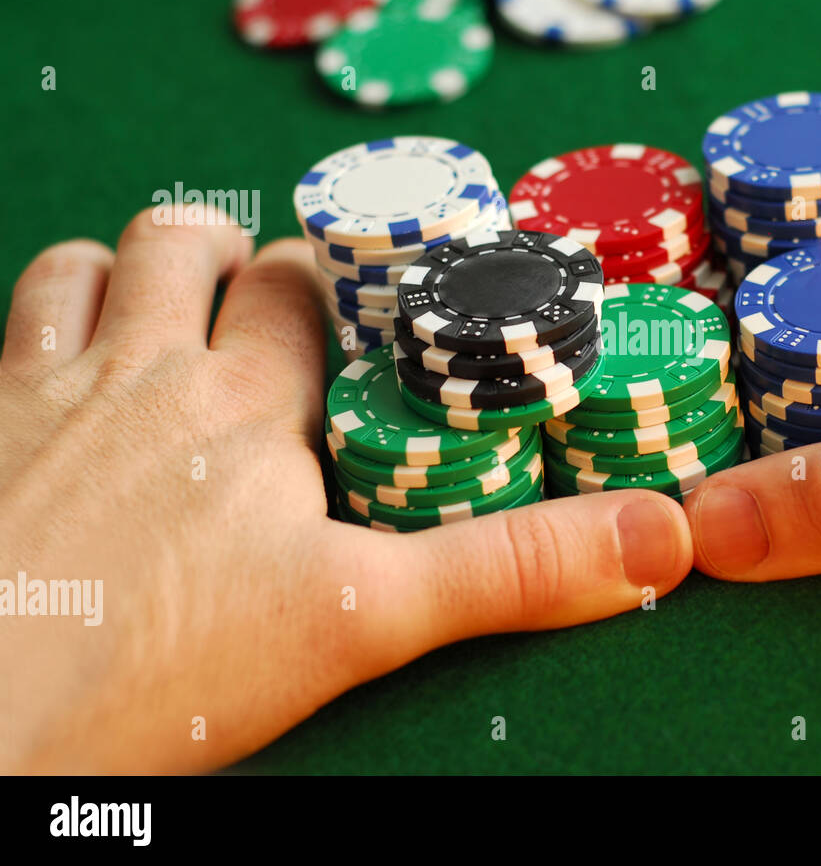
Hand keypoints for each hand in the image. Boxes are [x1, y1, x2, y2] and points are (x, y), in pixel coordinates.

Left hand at [0, 208, 691, 772]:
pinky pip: (21, 311)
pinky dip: (59, 305)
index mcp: (252, 401)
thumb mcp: (367, 619)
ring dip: (149, 264)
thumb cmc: (166, 666)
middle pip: (206, 249)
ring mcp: (52, 387)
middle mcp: (150, 367)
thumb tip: (661, 535)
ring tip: (185, 306)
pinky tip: (78, 354)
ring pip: (104, 261)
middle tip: (288, 305)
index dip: (353, 276)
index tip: (383, 294)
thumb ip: (512, 569)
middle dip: (254, 260)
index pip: (314, 287)